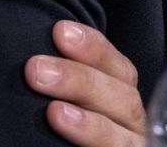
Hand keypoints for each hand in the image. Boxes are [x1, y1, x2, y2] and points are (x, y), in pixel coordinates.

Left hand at [25, 20, 147, 146]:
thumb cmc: (69, 139)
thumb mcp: (74, 109)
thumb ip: (65, 94)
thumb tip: (31, 63)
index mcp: (123, 106)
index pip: (119, 71)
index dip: (94, 48)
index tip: (59, 30)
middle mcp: (135, 130)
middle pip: (122, 99)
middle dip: (80, 80)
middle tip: (36, 69)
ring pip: (122, 136)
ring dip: (90, 123)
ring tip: (53, 111)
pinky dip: (95, 146)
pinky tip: (67, 137)